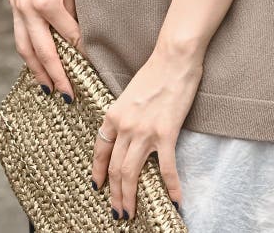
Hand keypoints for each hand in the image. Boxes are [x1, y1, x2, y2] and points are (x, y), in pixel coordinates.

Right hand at [3, 0, 81, 100]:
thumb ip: (73, 1)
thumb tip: (81, 26)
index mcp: (47, 1)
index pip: (69, 38)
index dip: (82, 57)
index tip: (95, 72)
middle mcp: (29, 9)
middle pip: (44, 53)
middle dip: (57, 77)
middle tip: (70, 98)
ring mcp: (17, 6)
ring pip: (26, 48)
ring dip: (37, 71)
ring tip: (49, 90)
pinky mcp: (12, 1)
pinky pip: (18, 34)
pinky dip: (26, 53)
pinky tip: (34, 62)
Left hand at [90, 42, 203, 221]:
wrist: (173, 58)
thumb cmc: (155, 72)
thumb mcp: (130, 94)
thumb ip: (125, 116)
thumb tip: (126, 136)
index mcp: (113, 115)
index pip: (100, 151)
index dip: (98, 172)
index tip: (98, 187)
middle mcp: (125, 126)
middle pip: (115, 168)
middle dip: (114, 194)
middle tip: (117, 212)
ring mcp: (144, 131)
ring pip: (131, 173)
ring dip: (130, 197)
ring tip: (130, 214)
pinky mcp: (166, 132)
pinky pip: (166, 168)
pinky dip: (171, 187)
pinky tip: (175, 201)